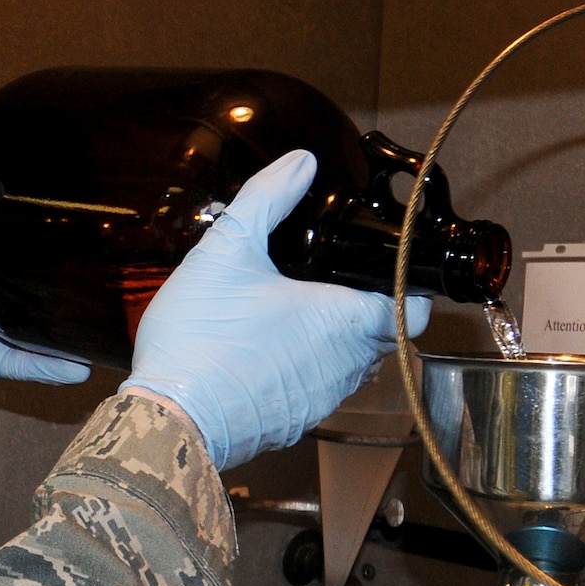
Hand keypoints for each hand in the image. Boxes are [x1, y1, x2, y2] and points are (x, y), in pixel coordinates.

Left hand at [0, 170, 91, 397]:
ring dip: (63, 323)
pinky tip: (81, 365)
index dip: (27, 225)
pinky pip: (27, 363)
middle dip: (58, 275)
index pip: (3, 239)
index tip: (63, 207)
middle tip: (98, 258)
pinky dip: (52, 366)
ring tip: (102, 313)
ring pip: (35, 324)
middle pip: (27, 282)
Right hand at [122, 150, 429, 470]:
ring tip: (293, 316)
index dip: (408, 289)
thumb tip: (301, 161)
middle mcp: (345, 366)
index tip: (388, 272)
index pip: (414, 311)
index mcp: (343, 320)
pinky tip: (264, 354)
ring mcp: (321, 400)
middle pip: (381, 337)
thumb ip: (267, 199)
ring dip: (332, 344)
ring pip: (349, 367)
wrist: (170, 415)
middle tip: (330, 284)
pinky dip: (302, 372)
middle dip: (364, 311)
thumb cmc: (202, 335)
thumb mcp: (226, 251)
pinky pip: (314, 392)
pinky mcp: (293, 424)